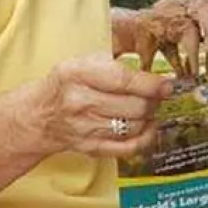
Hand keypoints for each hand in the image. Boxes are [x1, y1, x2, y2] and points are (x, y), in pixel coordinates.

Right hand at [27, 53, 170, 158]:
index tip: (167, 85)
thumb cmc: (68, 83)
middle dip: (153, 100)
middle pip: (134, 106)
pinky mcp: (91, 148)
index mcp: (78, 74)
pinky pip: (129, 148)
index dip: (151, 84)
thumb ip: (117, 58)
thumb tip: (155, 61)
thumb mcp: (85, 60)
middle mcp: (80, 102)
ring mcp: (85, 129)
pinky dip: (145, 138)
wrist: (39, 114)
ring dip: (149, 117)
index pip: (123, 80)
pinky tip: (147, 127)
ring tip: (147, 107)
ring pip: (135, 126)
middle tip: (157, 94)